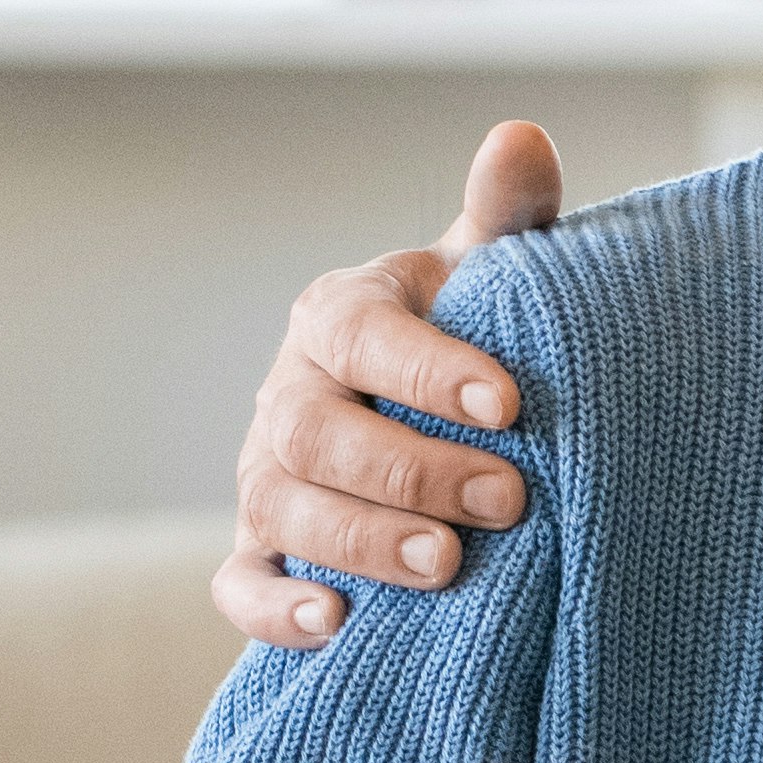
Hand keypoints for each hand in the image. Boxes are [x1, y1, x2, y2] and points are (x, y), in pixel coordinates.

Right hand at [214, 122, 560, 646]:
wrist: (445, 423)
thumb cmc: (476, 339)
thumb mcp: (495, 275)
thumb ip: (508, 213)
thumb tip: (521, 137)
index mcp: (338, 316)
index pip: (363, 334)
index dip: (428, 370)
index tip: (511, 404)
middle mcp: (288, 395)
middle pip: (317, 434)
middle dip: (409, 470)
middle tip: (507, 500)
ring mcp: (265, 478)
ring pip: (281, 510)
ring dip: (360, 541)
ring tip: (448, 566)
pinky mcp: (261, 554)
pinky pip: (241, 588)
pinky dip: (276, 611)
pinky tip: (338, 625)